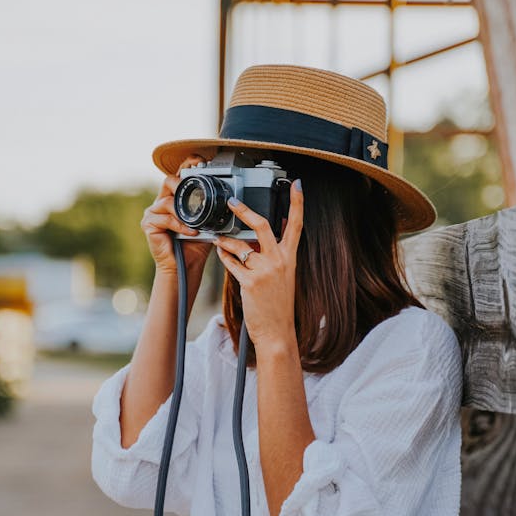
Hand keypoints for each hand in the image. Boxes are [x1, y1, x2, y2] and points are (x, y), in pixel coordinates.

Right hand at [141, 155, 212, 278]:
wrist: (185, 266)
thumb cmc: (194, 245)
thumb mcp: (206, 222)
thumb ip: (209, 208)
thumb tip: (227, 196)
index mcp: (174, 199)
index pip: (178, 176)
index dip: (186, 165)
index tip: (199, 160)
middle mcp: (161, 203)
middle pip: (168, 182)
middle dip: (182, 183)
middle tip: (195, 188)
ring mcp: (152, 213)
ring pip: (168, 201)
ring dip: (184, 213)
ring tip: (196, 224)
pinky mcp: (148, 224)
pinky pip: (165, 218)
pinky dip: (180, 225)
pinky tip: (190, 232)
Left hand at [215, 179, 303, 348]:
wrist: (276, 331)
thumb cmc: (278, 304)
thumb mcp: (284, 275)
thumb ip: (277, 254)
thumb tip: (273, 231)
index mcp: (290, 257)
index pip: (297, 225)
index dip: (297, 203)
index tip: (296, 184)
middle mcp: (279, 261)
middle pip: (263, 226)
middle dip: (245, 211)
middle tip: (232, 202)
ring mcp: (264, 271)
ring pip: (240, 245)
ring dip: (226, 241)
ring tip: (219, 239)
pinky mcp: (249, 282)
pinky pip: (232, 262)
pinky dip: (224, 256)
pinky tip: (220, 253)